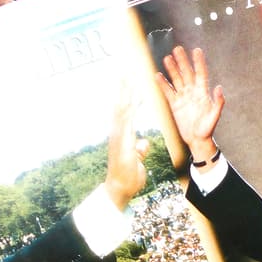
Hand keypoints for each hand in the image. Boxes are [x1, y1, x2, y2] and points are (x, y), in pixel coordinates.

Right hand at [104, 88, 148, 210]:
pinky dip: (129, 107)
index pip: (125, 113)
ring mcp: (118, 136)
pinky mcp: (122, 140)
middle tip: (125, 72)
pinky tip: (133, 96)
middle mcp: (118, 133)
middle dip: (123, 89)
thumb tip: (143, 143)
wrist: (120, 189)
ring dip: (125, 93)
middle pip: (121, 106)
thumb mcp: (137, 160)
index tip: (129, 84)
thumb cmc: (128, 177)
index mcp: (123, 136)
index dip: (127, 98)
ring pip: (122, 109)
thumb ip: (139, 150)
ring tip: (127, 77)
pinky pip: (127, 120)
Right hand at [155, 46, 224, 163]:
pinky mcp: (175, 104)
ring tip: (167, 58)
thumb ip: (218, 102)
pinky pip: (168, 92)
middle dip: (183, 61)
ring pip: (177, 80)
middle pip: (187, 73)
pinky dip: (163, 84)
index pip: (201, 74)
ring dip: (172, 69)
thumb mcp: (214, 116)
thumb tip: (219, 88)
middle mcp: (193, 92)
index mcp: (203, 93)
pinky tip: (157, 75)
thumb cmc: (207, 129)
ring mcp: (183, 97)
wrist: (197, 140)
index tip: (196, 50)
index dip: (199, 62)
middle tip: (177, 49)